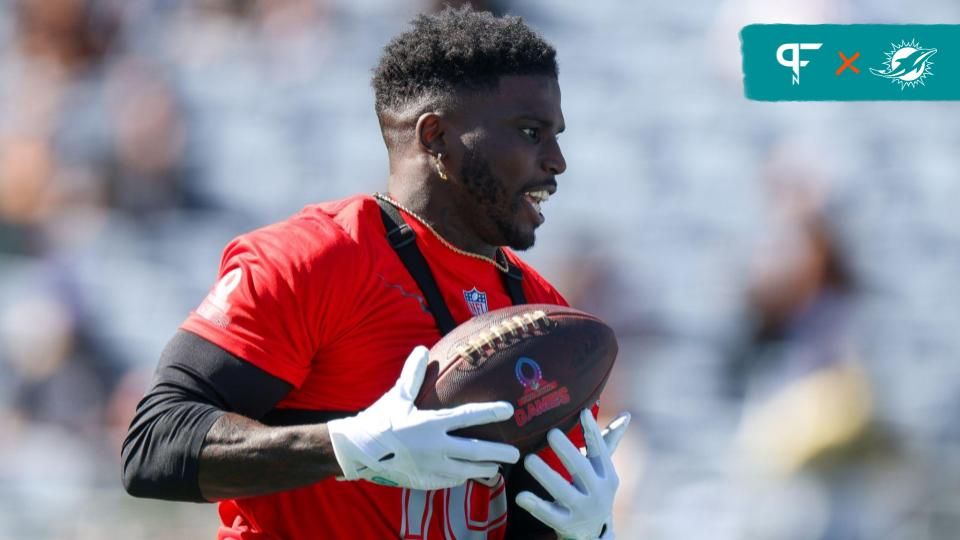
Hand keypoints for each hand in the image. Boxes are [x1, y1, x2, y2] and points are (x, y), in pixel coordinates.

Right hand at [327, 346, 520, 489]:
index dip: (490, 412)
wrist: (357, 452)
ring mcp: (431, 467)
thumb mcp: (397, 396)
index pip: (468, 416)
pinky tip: (471, 473)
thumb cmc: (379, 421)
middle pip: (476, 451)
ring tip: (499, 465)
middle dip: (499, 452)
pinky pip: (451, 480)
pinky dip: (464, 476)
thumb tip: (421, 348)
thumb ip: (412, 374)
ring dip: (485, 467)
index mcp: (430, 424)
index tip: (509, 410)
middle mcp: (435, 447)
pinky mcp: (425, 481)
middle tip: (517, 453)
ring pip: (467, 470)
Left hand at [515, 409, 629, 539]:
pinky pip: (549, 515)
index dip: (592, 432)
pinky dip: (535, 505)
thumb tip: (626, 414)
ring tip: (528, 459)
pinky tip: (521, 496)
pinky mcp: (566, 524)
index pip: (600, 450)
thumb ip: (608, 442)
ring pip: (563, 492)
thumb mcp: (602, 470)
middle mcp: (597, 493)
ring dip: (546, 475)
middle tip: (551, 433)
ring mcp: (582, 510)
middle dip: (567, 451)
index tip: (583, 412)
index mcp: (607, 475)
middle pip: (581, 470)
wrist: (594, 532)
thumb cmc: (594, 489)